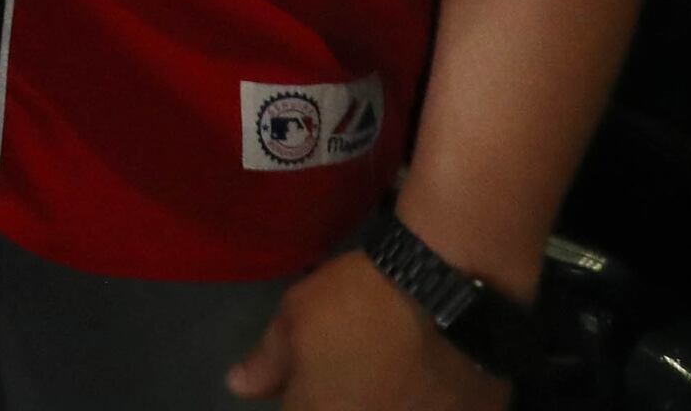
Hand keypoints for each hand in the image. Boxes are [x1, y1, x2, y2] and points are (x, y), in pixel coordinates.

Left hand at [227, 249, 508, 408]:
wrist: (452, 290)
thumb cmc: (361, 302)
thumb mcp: (296, 318)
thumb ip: (268, 362)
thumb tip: (239, 386)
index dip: (305, 399)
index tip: (313, 383)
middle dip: (342, 400)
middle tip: (357, 374)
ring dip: (387, 401)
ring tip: (395, 378)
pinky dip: (428, 404)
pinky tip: (431, 386)